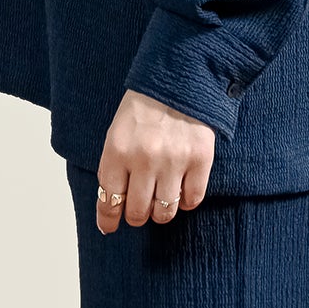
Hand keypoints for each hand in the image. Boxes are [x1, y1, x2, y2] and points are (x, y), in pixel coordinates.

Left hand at [96, 89, 214, 234]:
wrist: (180, 80)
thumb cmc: (144, 108)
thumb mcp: (117, 133)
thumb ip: (114, 167)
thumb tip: (112, 205)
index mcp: (118, 151)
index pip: (109, 200)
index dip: (108, 219)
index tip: (109, 227)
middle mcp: (145, 159)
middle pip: (138, 212)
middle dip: (136, 216)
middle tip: (139, 210)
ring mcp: (174, 161)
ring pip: (165, 212)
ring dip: (161, 212)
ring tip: (161, 200)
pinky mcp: (200, 160)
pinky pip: (192, 199)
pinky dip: (186, 201)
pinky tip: (181, 190)